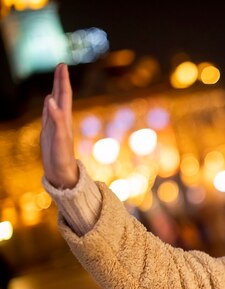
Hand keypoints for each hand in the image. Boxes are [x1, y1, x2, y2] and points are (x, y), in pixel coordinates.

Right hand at [40, 63, 77, 188]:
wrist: (62, 175)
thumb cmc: (62, 158)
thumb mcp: (59, 138)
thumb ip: (56, 118)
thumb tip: (50, 98)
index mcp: (65, 119)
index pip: (64, 95)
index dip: (63, 81)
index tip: (62, 66)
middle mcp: (61, 120)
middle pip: (61, 96)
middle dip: (60, 81)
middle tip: (61, 66)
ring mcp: (55, 126)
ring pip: (55, 103)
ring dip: (55, 90)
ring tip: (56, 79)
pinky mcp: (49, 133)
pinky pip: (48, 115)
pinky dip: (47, 105)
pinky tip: (48, 101)